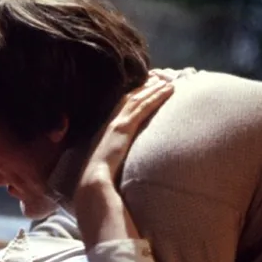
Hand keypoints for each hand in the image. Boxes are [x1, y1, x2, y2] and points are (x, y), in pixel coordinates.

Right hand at [78, 73, 173, 190]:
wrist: (92, 183)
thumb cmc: (99, 181)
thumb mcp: (107, 166)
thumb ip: (115, 161)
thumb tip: (122, 165)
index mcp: (104, 131)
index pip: (120, 107)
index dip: (134, 95)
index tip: (146, 87)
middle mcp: (109, 123)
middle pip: (129, 97)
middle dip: (145, 86)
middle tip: (160, 77)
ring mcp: (116, 124)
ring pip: (137, 99)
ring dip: (153, 88)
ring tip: (169, 81)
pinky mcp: (123, 128)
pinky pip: (142, 107)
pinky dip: (155, 97)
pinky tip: (168, 91)